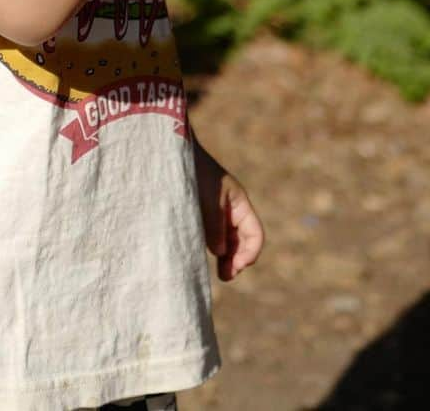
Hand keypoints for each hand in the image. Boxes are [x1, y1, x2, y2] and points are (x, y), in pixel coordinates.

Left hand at [193, 138, 264, 281]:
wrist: (174, 155)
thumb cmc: (193, 172)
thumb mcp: (207, 199)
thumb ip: (214, 226)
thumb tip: (220, 252)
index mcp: (239, 204)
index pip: (255, 235)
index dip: (250, 253)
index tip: (236, 266)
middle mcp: (231, 211)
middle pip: (243, 242)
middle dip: (237, 260)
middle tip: (224, 275)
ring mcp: (217, 214)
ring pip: (228, 243)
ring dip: (226, 258)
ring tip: (218, 272)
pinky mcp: (202, 217)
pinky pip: (214, 238)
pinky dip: (213, 250)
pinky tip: (203, 256)